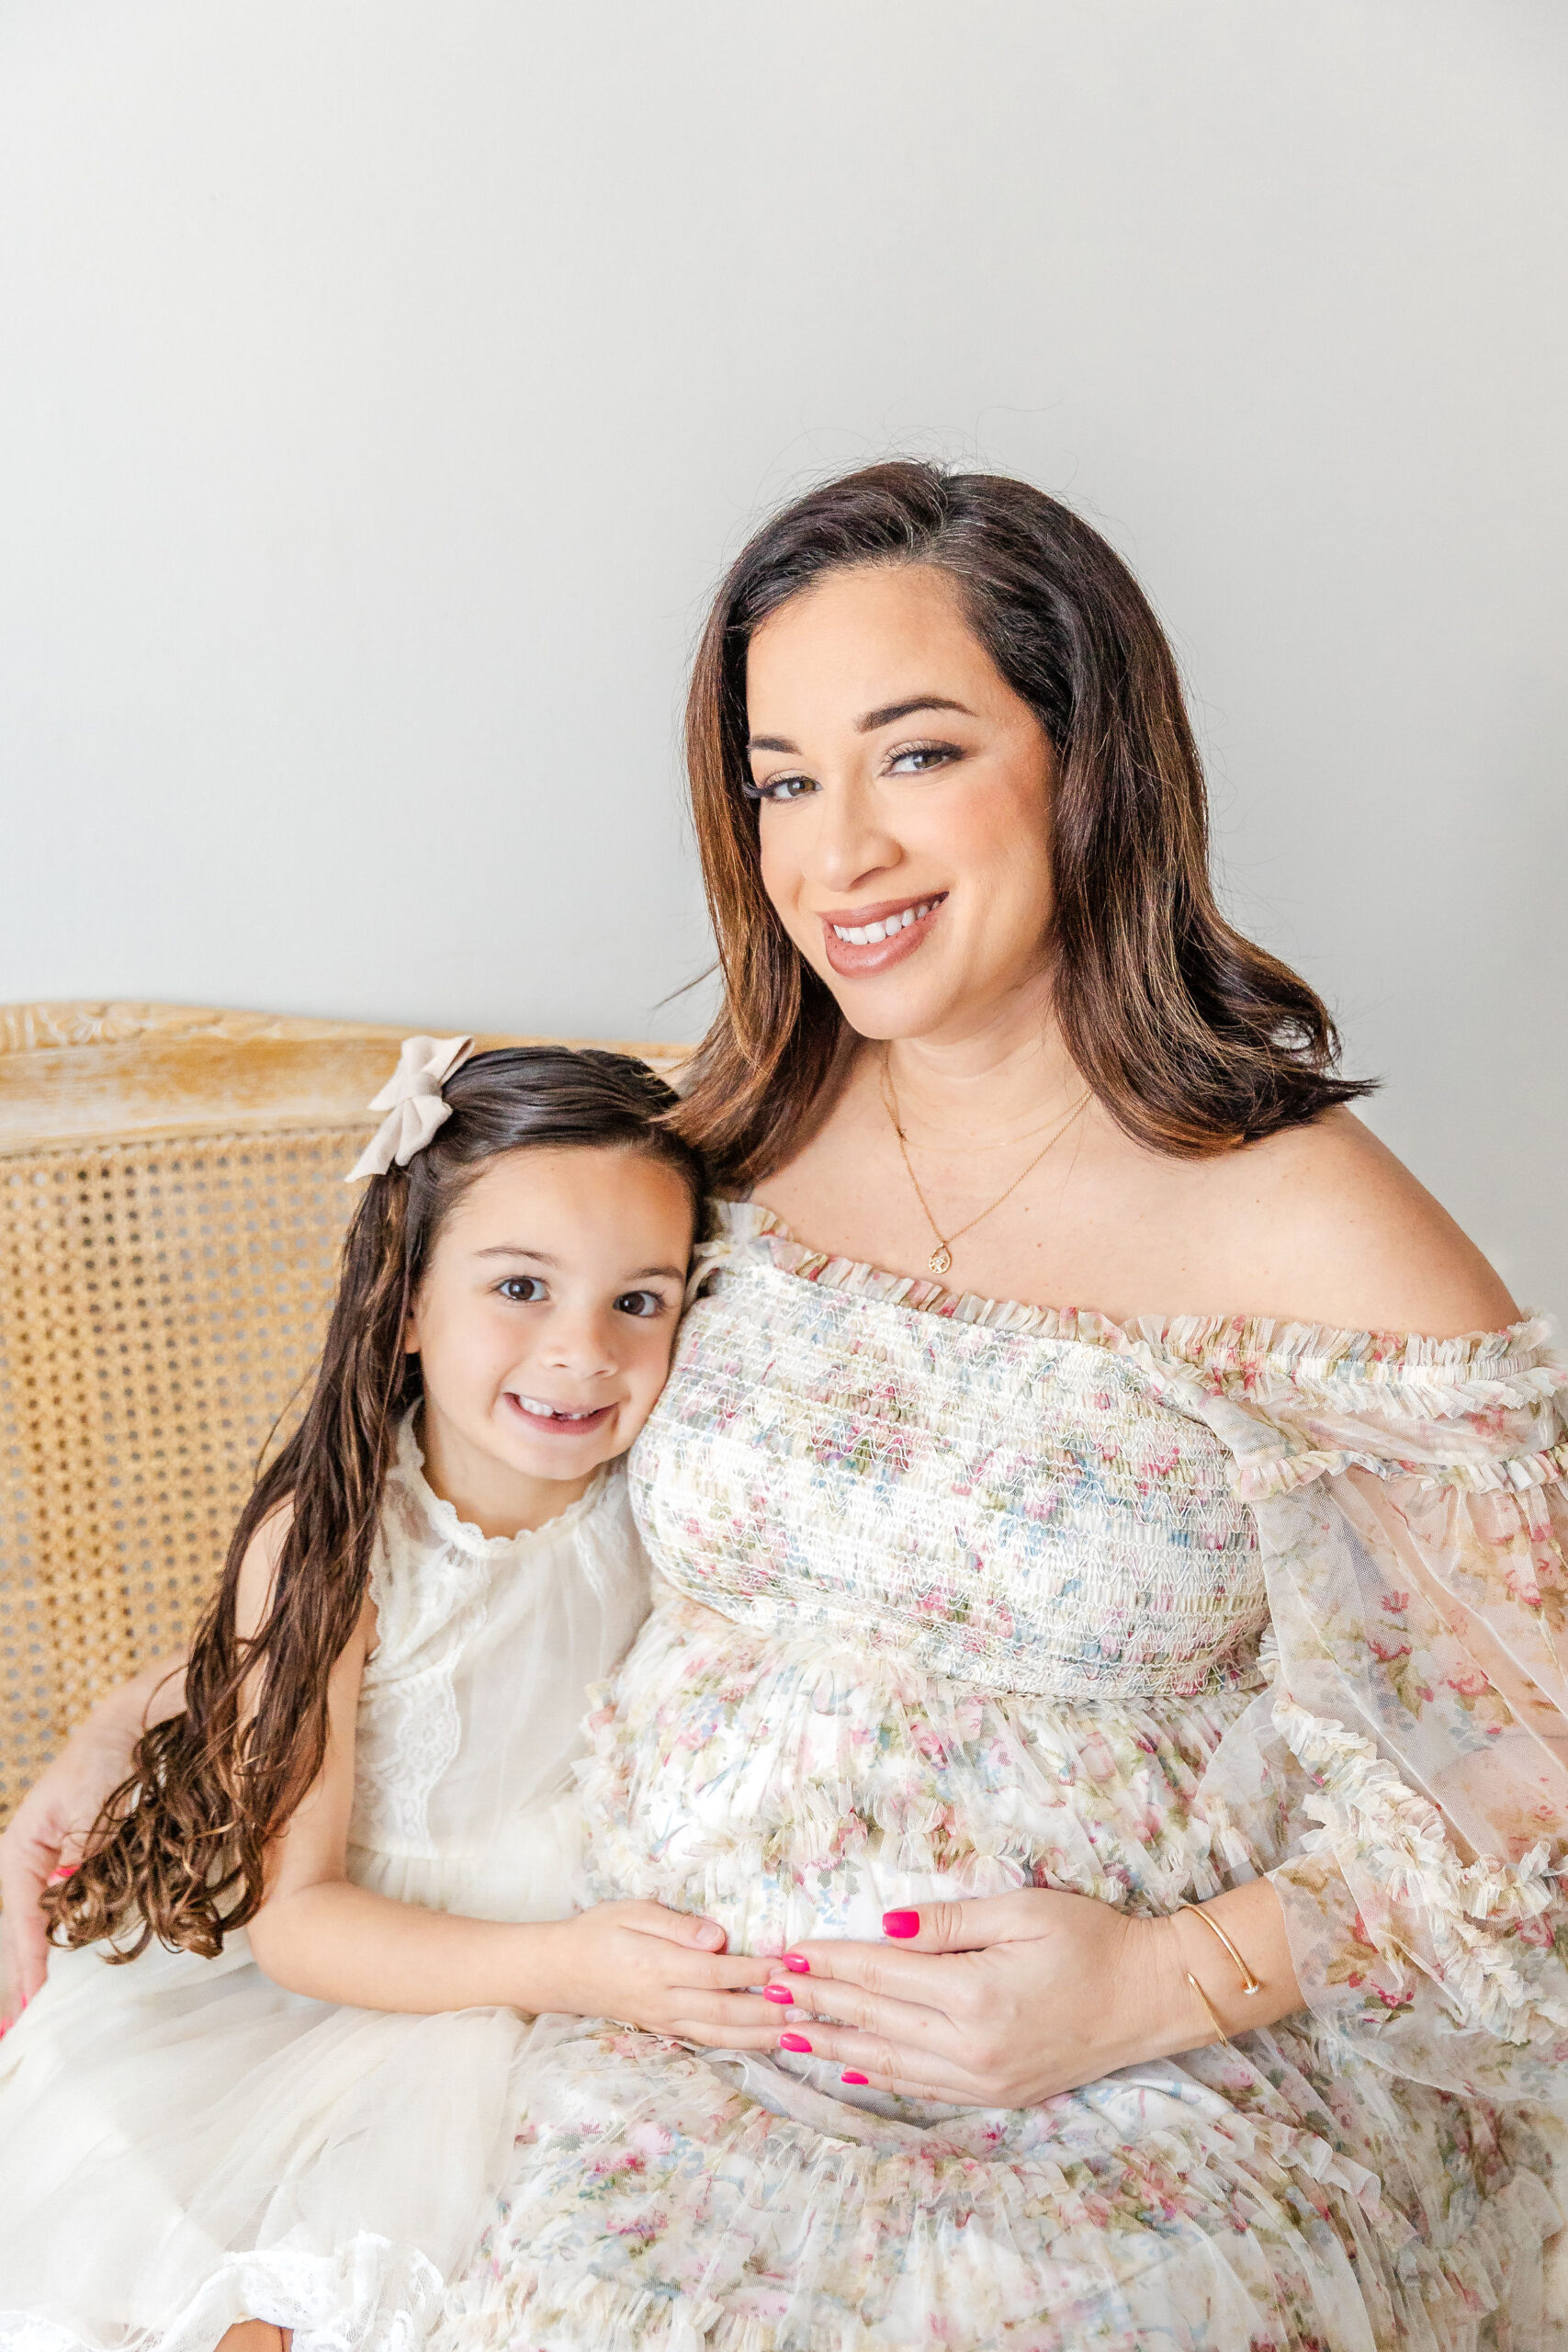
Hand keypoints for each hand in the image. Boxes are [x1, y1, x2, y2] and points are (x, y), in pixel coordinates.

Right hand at [0, 1717, 132, 2019]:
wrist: (129, 1726)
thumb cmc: (105, 1758)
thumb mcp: (90, 1805)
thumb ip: (81, 1851)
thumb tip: (69, 1893)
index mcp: (22, 1847)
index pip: (23, 1916)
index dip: (28, 1959)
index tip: (34, 1997)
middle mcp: (31, 1860)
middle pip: (21, 1928)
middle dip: (20, 1974)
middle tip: (18, 2025)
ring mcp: (53, 1864)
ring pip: (39, 1924)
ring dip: (34, 1964)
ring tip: (29, 2011)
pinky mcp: (77, 1863)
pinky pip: (61, 1911)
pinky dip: (58, 1941)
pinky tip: (59, 1970)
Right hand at [535, 1901, 784, 2048]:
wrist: (557, 1971)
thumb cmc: (597, 1931)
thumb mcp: (631, 1912)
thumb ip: (675, 1924)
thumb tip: (716, 1937)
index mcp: (655, 1966)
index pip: (714, 1973)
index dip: (752, 1972)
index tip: (785, 1966)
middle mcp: (663, 2001)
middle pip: (724, 2012)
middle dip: (768, 2011)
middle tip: (807, 2005)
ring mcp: (663, 2021)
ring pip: (719, 2035)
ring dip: (760, 2035)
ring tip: (797, 2031)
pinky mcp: (663, 2029)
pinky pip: (706, 2040)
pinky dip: (738, 2043)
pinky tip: (762, 2039)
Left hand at [761, 1889, 1197, 2104]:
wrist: (1150, 1998)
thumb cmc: (1091, 1939)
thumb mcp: (1020, 1911)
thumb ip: (947, 1922)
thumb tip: (884, 1927)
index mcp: (973, 1994)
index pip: (880, 1976)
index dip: (830, 1963)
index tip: (789, 1952)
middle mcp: (971, 2046)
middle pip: (874, 2020)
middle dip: (818, 2004)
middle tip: (768, 1992)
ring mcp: (983, 2080)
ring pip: (889, 2063)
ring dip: (835, 2046)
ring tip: (788, 2034)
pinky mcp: (997, 2096)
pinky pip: (923, 2087)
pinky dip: (880, 2076)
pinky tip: (851, 2067)